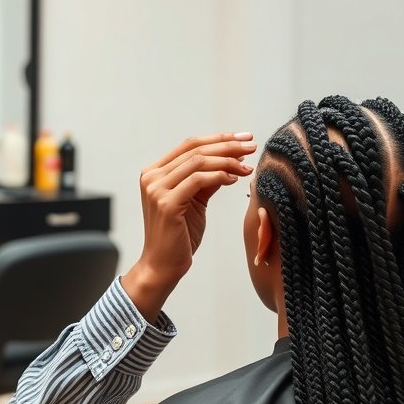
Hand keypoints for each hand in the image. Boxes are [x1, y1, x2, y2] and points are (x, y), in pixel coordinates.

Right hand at [122, 133, 255, 320]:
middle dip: (228, 145)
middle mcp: (151, 176)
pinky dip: (220, 176)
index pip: (190, 145)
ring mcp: (156, 189)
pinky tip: (235, 179)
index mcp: (155, 172)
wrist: (163, 266)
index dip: (219, 138)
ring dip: (228, 160)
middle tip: (251, 145)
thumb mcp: (195, 201)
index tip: (244, 138)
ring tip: (247, 166)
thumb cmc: (179, 235)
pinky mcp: (166, 203)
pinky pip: (198, 179)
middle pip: (195, 149)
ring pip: (198, 162)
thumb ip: (207, 179)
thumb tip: (232, 159)